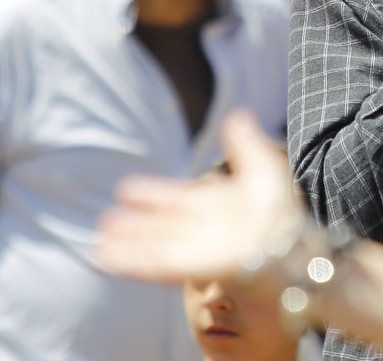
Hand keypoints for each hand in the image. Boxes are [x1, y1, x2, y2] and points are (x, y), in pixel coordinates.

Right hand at [95, 110, 301, 283]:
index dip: (152, 196)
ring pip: (148, 246)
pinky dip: (126, 261)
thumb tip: (237, 114)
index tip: (126, 191)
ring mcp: (189, 250)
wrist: (285, 245)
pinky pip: (148, 264)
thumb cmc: (280, 211)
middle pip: (158, 227)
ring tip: (97, 244)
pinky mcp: (183, 268)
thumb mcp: (263, 168)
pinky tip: (104, 257)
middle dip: (133, 225)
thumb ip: (245, 144)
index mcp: (214, 205)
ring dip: (125, 245)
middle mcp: (198, 229)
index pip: (175, 200)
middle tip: (106, 222)